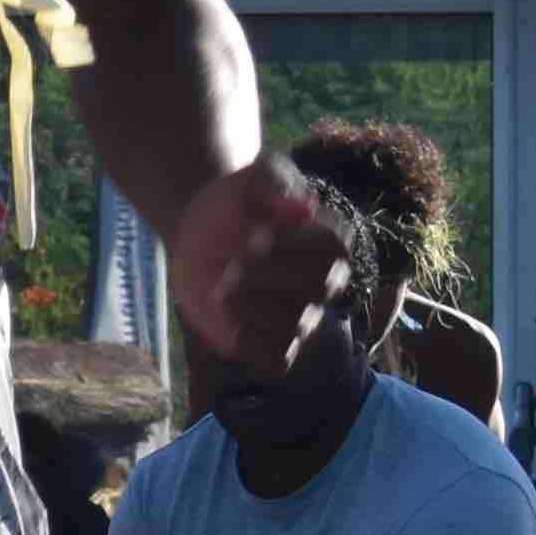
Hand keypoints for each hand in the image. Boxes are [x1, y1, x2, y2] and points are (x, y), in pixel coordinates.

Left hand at [164, 155, 348, 373]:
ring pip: (300, 326)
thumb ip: (273, 181)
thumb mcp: (253, 175)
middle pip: (320, 288)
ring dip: (257, 309)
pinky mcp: (270, 339)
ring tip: (221, 290)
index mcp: (330, 239)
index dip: (294, 246)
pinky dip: (254, 345)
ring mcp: (298, 313)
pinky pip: (279, 359)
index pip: (334, 250)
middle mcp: (322, 280)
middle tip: (231, 263)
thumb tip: (301, 206)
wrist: (201, 228)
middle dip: (271, 276)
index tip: (255, 233)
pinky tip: (228, 320)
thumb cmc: (237, 200)